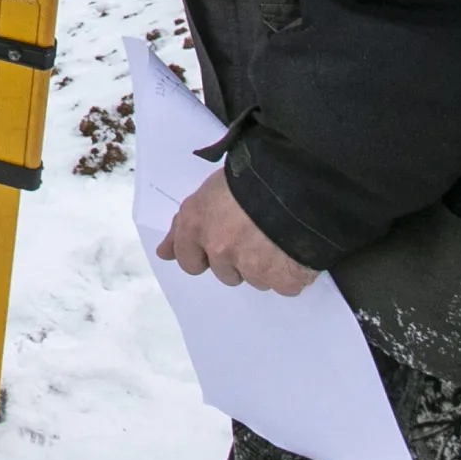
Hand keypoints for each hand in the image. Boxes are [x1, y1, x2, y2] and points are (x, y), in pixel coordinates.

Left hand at [156, 167, 317, 294]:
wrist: (296, 179)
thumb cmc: (251, 174)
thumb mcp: (210, 190)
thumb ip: (185, 224)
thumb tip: (164, 253)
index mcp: (196, 225)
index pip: (187, 260)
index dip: (202, 254)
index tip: (218, 245)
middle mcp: (219, 249)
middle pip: (225, 273)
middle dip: (238, 259)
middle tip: (255, 234)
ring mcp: (251, 267)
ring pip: (255, 279)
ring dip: (264, 265)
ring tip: (278, 236)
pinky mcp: (283, 278)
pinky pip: (283, 285)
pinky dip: (290, 272)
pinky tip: (295, 249)